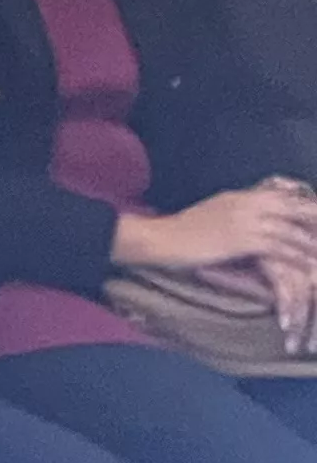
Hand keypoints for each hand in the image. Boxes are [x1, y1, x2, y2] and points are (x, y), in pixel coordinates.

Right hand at [125, 184, 316, 274]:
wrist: (160, 238)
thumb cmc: (182, 232)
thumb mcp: (212, 214)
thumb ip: (234, 212)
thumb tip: (253, 219)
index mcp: (238, 196)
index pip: (279, 196)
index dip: (302, 205)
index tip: (316, 212)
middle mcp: (244, 204)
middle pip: (290, 208)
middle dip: (312, 218)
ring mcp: (243, 221)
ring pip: (288, 230)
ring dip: (309, 243)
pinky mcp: (241, 240)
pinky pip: (277, 248)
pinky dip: (295, 257)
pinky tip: (307, 266)